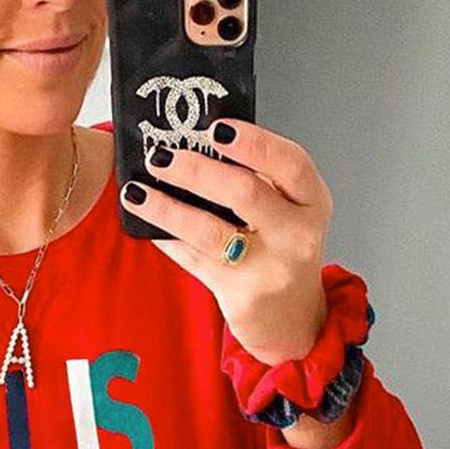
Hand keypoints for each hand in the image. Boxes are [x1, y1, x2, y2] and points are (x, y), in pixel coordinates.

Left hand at [120, 119, 332, 362]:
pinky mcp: (241, 296)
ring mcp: (269, 269)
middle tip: (162, 156)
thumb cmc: (285, 251)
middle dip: (196, 170)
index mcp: (312, 202)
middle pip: (244, 192)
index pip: (290, 163)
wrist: (293, 320)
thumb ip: (260, 178)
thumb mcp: (290, 210)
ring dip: (167, 207)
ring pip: (210, 230)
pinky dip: (168, 239)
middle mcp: (296, 236)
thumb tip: (198, 143)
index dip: (253, 142)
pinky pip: (195, 260)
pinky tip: (148, 225)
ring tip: (137, 191)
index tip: (215, 128)